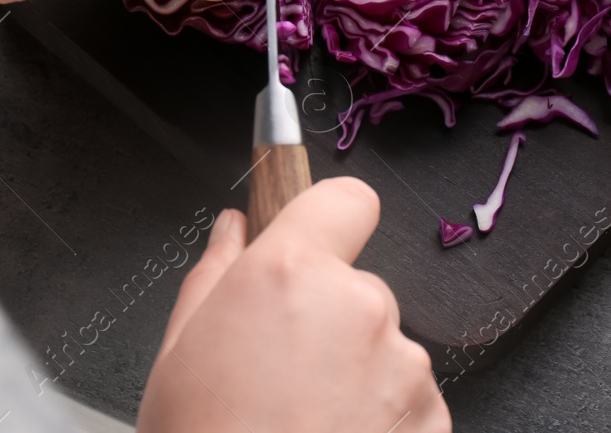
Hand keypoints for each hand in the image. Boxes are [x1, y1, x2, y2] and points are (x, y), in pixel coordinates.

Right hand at [137, 179, 450, 432]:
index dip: (326, 220)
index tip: (308, 247)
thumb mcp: (178, 348)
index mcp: (292, 272)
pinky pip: (407, 396)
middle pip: (356, 285)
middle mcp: (358, 305)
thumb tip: (235, 229)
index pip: (347, 199)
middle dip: (325, 316)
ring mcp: (403, 366)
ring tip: (303, 420)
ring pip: (383, 345)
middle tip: (277, 370)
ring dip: (354, 371)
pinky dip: (380, 416)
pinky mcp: (432, 418)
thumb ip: (216, 271)